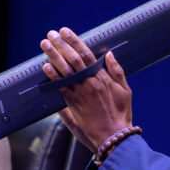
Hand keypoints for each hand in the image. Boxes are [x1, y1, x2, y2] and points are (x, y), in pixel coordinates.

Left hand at [40, 27, 132, 152]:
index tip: (65, 31)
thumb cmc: (121, 114)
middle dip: (61, 44)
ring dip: (53, 56)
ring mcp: (81, 93)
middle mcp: (90, 83)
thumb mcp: (125, 91)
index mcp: (103, 78)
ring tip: (45, 44)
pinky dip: (53, 76)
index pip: (87, 54)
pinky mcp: (74, 105)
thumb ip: (117, 72)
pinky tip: (45, 66)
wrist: (114, 137)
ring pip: (65, 70)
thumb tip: (109, 54)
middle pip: (73, 59)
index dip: (75, 41)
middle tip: (51, 33)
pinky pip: (61, 87)